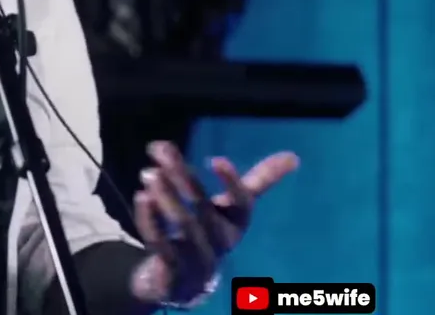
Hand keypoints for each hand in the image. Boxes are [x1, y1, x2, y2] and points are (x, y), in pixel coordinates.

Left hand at [128, 141, 298, 304]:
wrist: (183, 282)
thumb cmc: (209, 234)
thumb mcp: (231, 209)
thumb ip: (258, 182)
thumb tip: (293, 157)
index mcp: (236, 225)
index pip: (241, 204)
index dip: (231, 183)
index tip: (216, 159)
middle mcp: (220, 243)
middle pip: (204, 209)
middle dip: (184, 178)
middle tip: (163, 152)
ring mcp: (197, 259)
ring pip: (183, 226)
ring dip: (166, 197)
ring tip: (148, 172)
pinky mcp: (173, 270)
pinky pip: (161, 245)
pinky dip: (150, 221)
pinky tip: (141, 198)